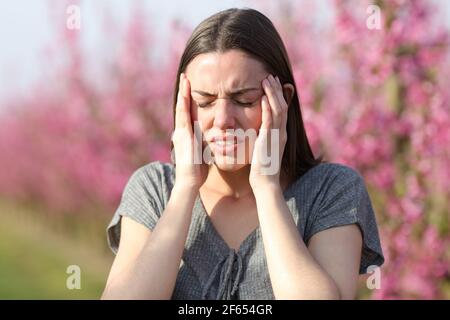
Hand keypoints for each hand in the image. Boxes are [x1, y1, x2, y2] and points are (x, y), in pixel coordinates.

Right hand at [172, 73, 208, 189]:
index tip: (190, 87)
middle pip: (182, 106)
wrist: (189, 181)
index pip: (188, 113)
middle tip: (185, 76)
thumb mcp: (202, 154)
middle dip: (183, 91)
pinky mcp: (183, 135)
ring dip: (182, 92)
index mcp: (187, 134)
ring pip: (181, 107)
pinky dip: (183, 103)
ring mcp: (181, 132)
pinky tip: (185, 93)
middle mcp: (182, 131)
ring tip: (184, 78)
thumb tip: (212, 141)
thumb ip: (204, 145)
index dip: (188, 99)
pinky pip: (183, 115)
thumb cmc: (197, 171)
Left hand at [249, 74, 287, 189]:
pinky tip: (263, 97)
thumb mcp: (263, 149)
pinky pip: (270, 120)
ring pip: (278, 109)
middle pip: (282, 105)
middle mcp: (281, 132)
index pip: (281, 110)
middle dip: (276, 90)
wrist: (265, 182)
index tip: (272, 85)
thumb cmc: (261, 169)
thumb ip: (262, 137)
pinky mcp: (269, 140)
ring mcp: (277, 135)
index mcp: (280, 134)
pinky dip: (267, 107)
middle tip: (270, 77)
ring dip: (272, 94)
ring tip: (267, 80)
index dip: (277, 96)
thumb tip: (257, 131)